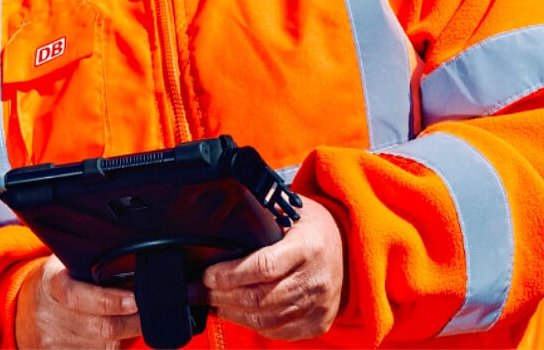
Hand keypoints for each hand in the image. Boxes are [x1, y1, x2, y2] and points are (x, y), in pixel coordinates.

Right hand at [15, 255, 140, 348]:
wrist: (22, 309)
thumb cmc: (55, 283)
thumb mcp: (65, 265)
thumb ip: (92, 266)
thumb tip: (133, 269)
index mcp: (52, 285)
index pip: (80, 297)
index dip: (111, 301)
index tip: (136, 300)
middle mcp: (50, 318)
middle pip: (102, 328)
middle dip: (134, 323)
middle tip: (154, 314)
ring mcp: (53, 344)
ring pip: (105, 348)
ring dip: (125, 339)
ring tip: (135, 323)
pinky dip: (113, 349)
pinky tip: (118, 340)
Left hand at [195, 197, 345, 340]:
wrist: (351, 248)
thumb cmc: (312, 227)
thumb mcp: (290, 211)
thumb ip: (260, 220)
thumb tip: (218, 225)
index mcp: (308, 247)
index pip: (264, 267)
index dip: (230, 274)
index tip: (206, 274)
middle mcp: (316, 280)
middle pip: (260, 298)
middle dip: (220, 296)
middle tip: (193, 291)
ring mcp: (319, 306)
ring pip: (265, 319)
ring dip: (230, 313)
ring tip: (206, 303)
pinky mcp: (318, 323)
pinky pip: (278, 331)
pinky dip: (251, 324)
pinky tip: (231, 313)